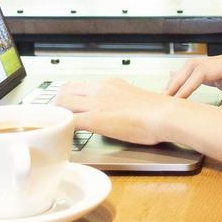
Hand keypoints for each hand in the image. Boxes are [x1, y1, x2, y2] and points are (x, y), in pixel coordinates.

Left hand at [54, 79, 173, 145]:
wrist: (165, 114)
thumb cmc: (158, 111)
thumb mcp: (135, 98)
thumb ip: (123, 101)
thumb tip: (122, 110)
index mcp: (110, 84)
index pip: (81, 86)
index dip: (71, 97)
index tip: (70, 107)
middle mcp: (100, 89)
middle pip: (66, 90)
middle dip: (58, 104)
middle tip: (58, 118)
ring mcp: (96, 103)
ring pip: (63, 103)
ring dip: (57, 115)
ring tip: (58, 127)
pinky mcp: (95, 119)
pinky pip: (68, 121)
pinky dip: (62, 128)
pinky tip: (65, 137)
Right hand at [164, 53, 221, 116]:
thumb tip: (213, 118)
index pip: (201, 72)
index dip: (186, 86)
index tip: (175, 100)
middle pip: (193, 66)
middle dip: (177, 81)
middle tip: (163, 99)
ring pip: (194, 69)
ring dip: (179, 81)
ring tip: (166, 97)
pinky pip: (200, 76)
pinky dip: (187, 82)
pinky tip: (175, 88)